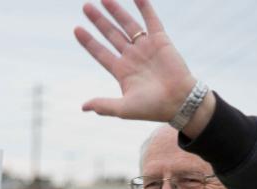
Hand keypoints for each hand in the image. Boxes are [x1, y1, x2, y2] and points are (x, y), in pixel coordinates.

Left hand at [74, 0, 199, 122]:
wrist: (180, 102)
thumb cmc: (153, 108)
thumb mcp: (124, 109)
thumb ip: (104, 105)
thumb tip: (83, 107)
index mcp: (122, 71)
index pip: (101, 53)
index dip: (89, 41)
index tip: (76, 29)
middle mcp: (132, 57)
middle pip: (111, 35)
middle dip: (99, 21)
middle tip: (86, 6)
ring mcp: (146, 47)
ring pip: (127, 24)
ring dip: (116, 11)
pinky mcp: (161, 40)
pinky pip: (151, 20)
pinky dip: (144, 7)